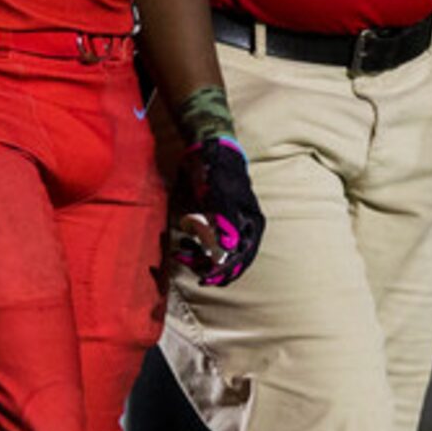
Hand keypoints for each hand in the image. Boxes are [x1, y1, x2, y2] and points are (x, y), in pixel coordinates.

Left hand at [170, 137, 264, 286]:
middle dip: (208, 266)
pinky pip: (206, 243)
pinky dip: (195, 246)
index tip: (207, 279)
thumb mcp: (221, 197)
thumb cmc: (218, 173)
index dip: (225, 271)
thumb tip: (227, 251)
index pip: (242, 257)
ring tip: (180, 251)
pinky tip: (183, 243)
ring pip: (216, 253)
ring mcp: (228, 226)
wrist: (208, 151)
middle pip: (229, 259)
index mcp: (251, 225)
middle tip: (187, 264)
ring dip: (198, 256)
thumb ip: (225, 224)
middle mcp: (243, 229)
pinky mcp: (214, 222)